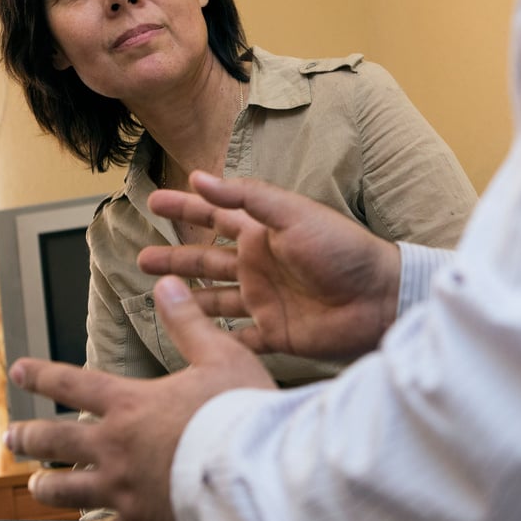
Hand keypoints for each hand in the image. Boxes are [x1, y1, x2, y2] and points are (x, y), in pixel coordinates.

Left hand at [4, 277, 274, 520]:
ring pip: (68, 491)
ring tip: (35, 484)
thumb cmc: (241, 411)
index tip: (18, 370)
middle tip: (11, 436)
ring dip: (47, 486)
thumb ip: (187, 322)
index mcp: (130, 404)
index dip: (42, 375)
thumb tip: (166, 283)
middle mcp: (116, 448)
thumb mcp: (219, 356)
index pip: (74, 383)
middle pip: (57, 441)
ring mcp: (124, 490)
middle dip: (30, 436)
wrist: (254, 471)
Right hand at [140, 171, 401, 360]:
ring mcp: (265, 300)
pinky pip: (236, 338)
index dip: (185, 208)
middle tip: (142, 260)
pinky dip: (214, 341)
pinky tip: (191, 343)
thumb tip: (200, 176)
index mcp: (263, 234)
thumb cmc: (342, 249)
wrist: (379, 298)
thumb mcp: (293, 214)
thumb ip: (246, 197)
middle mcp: (260, 265)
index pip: (214, 216)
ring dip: (186, 298)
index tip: (152, 201)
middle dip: (175, 260)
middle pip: (207, 261)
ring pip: (214, 299)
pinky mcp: (275, 333)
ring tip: (156, 297)